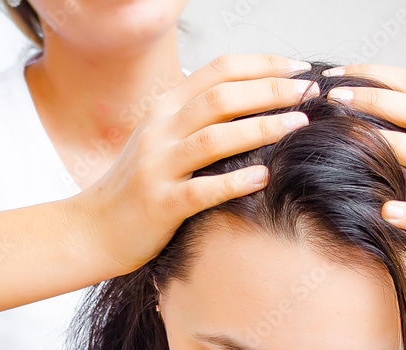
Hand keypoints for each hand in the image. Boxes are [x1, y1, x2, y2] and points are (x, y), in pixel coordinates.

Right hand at [77, 54, 319, 275]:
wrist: (95, 228)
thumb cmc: (139, 184)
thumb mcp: (164, 139)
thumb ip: (199, 117)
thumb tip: (255, 98)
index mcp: (165, 107)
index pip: (219, 70)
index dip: (263, 65)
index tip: (300, 70)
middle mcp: (160, 130)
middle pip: (221, 97)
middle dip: (271, 91)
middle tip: (310, 93)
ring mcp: (158, 166)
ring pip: (214, 138)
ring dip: (261, 128)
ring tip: (299, 125)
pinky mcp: (160, 204)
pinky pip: (201, 190)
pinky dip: (234, 182)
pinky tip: (264, 178)